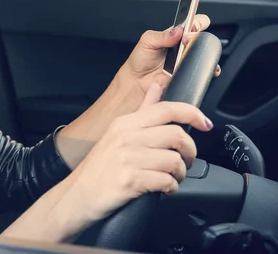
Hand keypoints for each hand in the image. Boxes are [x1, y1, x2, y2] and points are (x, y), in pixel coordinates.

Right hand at [60, 84, 213, 228]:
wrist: (77, 195)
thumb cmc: (99, 166)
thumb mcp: (117, 133)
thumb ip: (142, 110)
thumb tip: (157, 86)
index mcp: (125, 123)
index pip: (166, 109)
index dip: (191, 113)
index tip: (205, 123)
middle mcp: (126, 138)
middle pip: (176, 135)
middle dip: (190, 151)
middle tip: (187, 160)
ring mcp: (127, 159)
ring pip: (174, 161)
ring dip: (180, 173)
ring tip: (172, 177)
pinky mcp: (129, 181)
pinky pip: (166, 181)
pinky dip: (171, 188)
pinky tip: (163, 189)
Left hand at [122, 14, 220, 96]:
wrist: (138, 81)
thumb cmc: (141, 59)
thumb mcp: (147, 41)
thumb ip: (161, 35)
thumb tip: (177, 31)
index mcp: (176, 34)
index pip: (194, 22)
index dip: (197, 21)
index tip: (192, 26)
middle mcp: (184, 46)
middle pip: (202, 37)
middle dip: (197, 37)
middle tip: (185, 40)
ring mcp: (188, 59)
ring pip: (206, 53)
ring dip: (203, 52)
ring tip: (186, 54)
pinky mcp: (189, 72)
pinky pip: (203, 69)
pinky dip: (206, 68)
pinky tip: (198, 65)